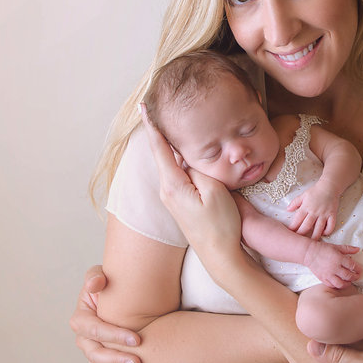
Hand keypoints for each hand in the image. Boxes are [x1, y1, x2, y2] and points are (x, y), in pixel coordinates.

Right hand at [68, 265, 141, 362]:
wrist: (126, 296)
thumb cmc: (113, 284)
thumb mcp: (103, 275)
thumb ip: (96, 276)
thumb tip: (96, 284)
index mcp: (82, 318)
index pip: (92, 329)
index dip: (112, 335)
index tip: (136, 339)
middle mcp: (85, 340)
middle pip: (95, 354)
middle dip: (116, 360)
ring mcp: (94, 354)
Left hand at [140, 104, 242, 270]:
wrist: (220, 255)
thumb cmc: (220, 225)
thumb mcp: (215, 190)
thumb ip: (200, 169)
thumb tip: (190, 158)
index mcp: (173, 184)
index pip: (159, 148)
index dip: (152, 125)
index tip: (143, 107)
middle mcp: (167, 189)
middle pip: (164, 153)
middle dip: (161, 131)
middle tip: (159, 107)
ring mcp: (172, 197)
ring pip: (173, 163)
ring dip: (173, 145)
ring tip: (174, 125)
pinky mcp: (180, 202)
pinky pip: (179, 174)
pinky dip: (181, 159)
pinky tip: (189, 153)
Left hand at [287, 183, 339, 238]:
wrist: (329, 186)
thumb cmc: (315, 191)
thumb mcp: (303, 195)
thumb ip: (295, 203)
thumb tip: (287, 210)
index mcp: (305, 207)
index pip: (297, 220)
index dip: (293, 228)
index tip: (289, 234)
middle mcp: (314, 212)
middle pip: (306, 226)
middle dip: (301, 235)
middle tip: (298, 242)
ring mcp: (324, 214)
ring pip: (318, 229)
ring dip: (314, 237)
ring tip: (310, 243)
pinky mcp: (332, 215)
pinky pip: (331, 226)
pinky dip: (327, 231)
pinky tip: (323, 234)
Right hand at [304, 241, 361, 289]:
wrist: (310, 253)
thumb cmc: (323, 249)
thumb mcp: (337, 247)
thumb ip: (348, 249)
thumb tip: (358, 249)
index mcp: (339, 258)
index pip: (352, 266)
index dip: (358, 269)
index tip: (360, 270)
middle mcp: (335, 268)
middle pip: (348, 276)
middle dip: (355, 277)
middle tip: (357, 276)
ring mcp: (329, 274)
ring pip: (341, 284)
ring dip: (347, 284)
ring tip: (349, 282)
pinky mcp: (323, 279)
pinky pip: (332, 286)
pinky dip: (338, 286)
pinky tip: (340, 283)